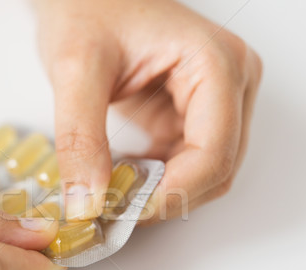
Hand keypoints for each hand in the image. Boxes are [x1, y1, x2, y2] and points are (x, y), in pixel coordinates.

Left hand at [35, 0, 261, 221]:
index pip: (214, 153)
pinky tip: (122, 178)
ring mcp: (216, 100)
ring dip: (162, 194)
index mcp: (216, 62)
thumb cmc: (87, 8)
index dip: (172, 194)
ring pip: (205, 174)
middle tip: (113, 210)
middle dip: (167, 198)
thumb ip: (79, 138)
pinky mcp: (192, 114)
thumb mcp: (75, 69)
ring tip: (113, 193)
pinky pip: (186, 164)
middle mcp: (230, 82)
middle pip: (217, 170)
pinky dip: (156, 182)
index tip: (124, 212)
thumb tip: (86, 202)